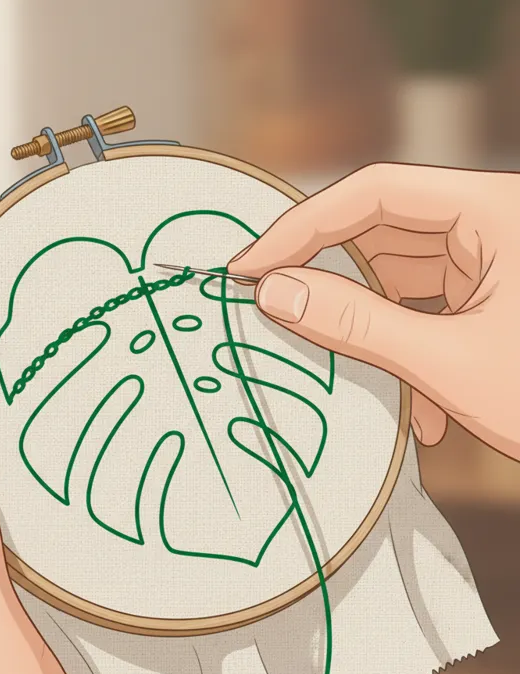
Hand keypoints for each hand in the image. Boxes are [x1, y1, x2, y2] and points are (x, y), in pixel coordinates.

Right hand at [229, 162, 519, 460]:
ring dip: (369, 324)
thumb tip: (276, 294)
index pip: (376, 192)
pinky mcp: (494, 300)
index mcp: (496, 212)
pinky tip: (421, 407)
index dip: (303, 225)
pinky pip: (427, 308)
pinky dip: (408, 350)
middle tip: (272, 306)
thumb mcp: (452, 363)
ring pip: (400, 275)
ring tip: (345, 366)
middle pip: (383, 231)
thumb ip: (357, 324)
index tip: (251, 265)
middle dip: (329, 276)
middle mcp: (493, 225)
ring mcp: (494, 263)